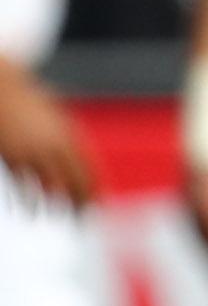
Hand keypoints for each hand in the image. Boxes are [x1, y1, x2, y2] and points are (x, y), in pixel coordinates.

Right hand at [0, 58, 96, 205]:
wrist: (2, 89)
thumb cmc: (25, 100)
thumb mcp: (52, 114)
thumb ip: (63, 135)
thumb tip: (74, 155)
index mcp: (69, 133)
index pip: (89, 166)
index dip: (95, 186)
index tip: (100, 202)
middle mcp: (56, 145)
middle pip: (74, 180)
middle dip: (81, 201)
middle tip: (84, 217)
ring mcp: (35, 152)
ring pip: (52, 188)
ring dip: (57, 205)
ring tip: (62, 216)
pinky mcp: (14, 159)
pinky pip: (25, 187)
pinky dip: (28, 202)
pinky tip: (29, 210)